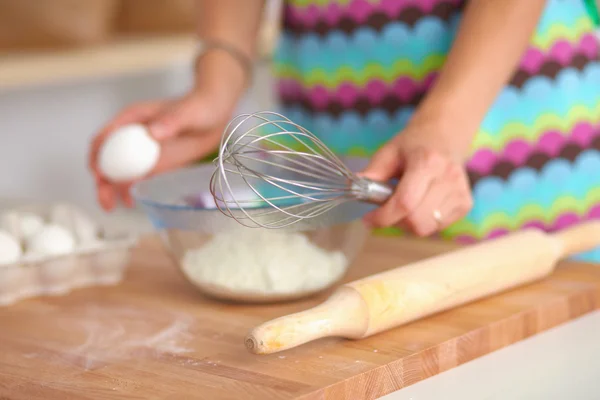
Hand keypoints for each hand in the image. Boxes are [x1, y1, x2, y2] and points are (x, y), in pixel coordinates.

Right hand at [89, 91, 234, 210]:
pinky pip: (136, 176)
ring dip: (112, 188)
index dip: (97, 156)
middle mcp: (132, 136)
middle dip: (101, 180)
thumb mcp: (187, 113)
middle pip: (107, 159)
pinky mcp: (155, 162)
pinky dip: (129, 188)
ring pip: (119, 171)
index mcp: (131, 120)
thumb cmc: (199, 107)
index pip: (104, 138)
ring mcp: (142, 151)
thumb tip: (152, 133)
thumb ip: (171, 121)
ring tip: (113, 206)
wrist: (216, 116)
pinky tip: (131, 201)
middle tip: (105, 199)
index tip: (99, 173)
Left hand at [360, 124, 472, 236]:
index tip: (369, 219)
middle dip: (395, 221)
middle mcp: (448, 178)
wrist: (445, 136)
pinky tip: (420, 205)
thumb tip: (355, 189)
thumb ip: (372, 173)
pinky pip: (437, 227)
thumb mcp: (388, 152)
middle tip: (386, 210)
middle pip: (416, 221)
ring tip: (404, 205)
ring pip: (426, 228)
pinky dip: (423, 222)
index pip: (405, 203)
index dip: (383, 217)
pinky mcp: (466, 204)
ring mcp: (460, 192)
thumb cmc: (414, 145)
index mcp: (428, 162)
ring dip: (408, 223)